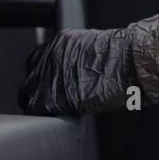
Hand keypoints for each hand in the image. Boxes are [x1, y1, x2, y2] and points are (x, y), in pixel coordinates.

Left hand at [18, 11, 158, 115]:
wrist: (130, 62)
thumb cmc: (123, 57)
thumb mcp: (95, 47)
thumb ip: (78, 57)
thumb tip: (77, 70)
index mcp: (60, 43)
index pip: (36, 59)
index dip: (40, 73)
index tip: (46, 82)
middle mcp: (49, 57)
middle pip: (29, 77)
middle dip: (36, 89)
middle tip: (48, 99)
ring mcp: (48, 76)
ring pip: (27, 94)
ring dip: (37, 104)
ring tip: (51, 111)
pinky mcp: (51, 96)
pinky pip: (36, 109)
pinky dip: (43, 114)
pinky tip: (54, 117)